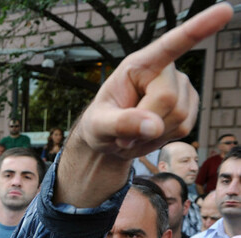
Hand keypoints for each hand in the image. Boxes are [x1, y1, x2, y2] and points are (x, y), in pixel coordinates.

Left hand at [72, 3, 232, 161]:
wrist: (111, 139)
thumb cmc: (100, 125)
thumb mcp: (98, 126)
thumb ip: (121, 124)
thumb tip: (154, 126)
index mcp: (139, 64)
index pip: (170, 45)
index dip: (198, 28)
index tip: (223, 11)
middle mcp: (165, 70)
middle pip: (168, 100)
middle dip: (146, 122)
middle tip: (124, 130)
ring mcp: (182, 87)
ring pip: (179, 117)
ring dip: (154, 133)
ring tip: (136, 130)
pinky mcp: (190, 106)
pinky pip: (184, 129)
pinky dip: (163, 138)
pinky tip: (150, 133)